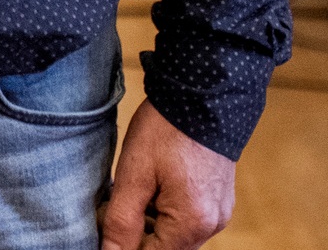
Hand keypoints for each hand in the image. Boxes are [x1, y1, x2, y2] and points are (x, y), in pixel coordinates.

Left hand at [100, 101, 234, 249]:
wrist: (201, 93)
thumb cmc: (165, 131)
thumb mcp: (134, 175)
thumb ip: (121, 222)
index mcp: (193, 224)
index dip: (124, 244)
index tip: (109, 220)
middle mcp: (212, 224)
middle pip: (166, 247)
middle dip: (138, 233)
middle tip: (119, 200)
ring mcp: (219, 211)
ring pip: (176, 233)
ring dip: (152, 221)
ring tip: (136, 187)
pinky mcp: (218, 198)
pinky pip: (188, 217)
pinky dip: (167, 208)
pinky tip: (154, 182)